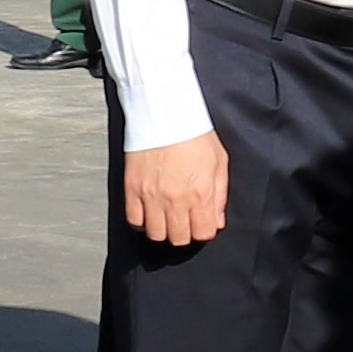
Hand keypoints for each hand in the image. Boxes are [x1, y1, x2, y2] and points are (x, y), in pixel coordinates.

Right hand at [124, 131, 228, 247]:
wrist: (165, 113)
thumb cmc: (194, 133)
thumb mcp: (219, 162)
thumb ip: (220, 195)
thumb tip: (217, 221)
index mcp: (201, 193)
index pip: (204, 233)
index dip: (204, 230)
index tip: (201, 222)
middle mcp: (176, 199)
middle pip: (179, 238)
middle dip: (184, 232)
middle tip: (184, 220)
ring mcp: (152, 196)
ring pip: (156, 234)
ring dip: (163, 229)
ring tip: (166, 218)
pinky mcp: (133, 189)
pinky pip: (134, 220)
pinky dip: (142, 222)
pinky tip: (149, 212)